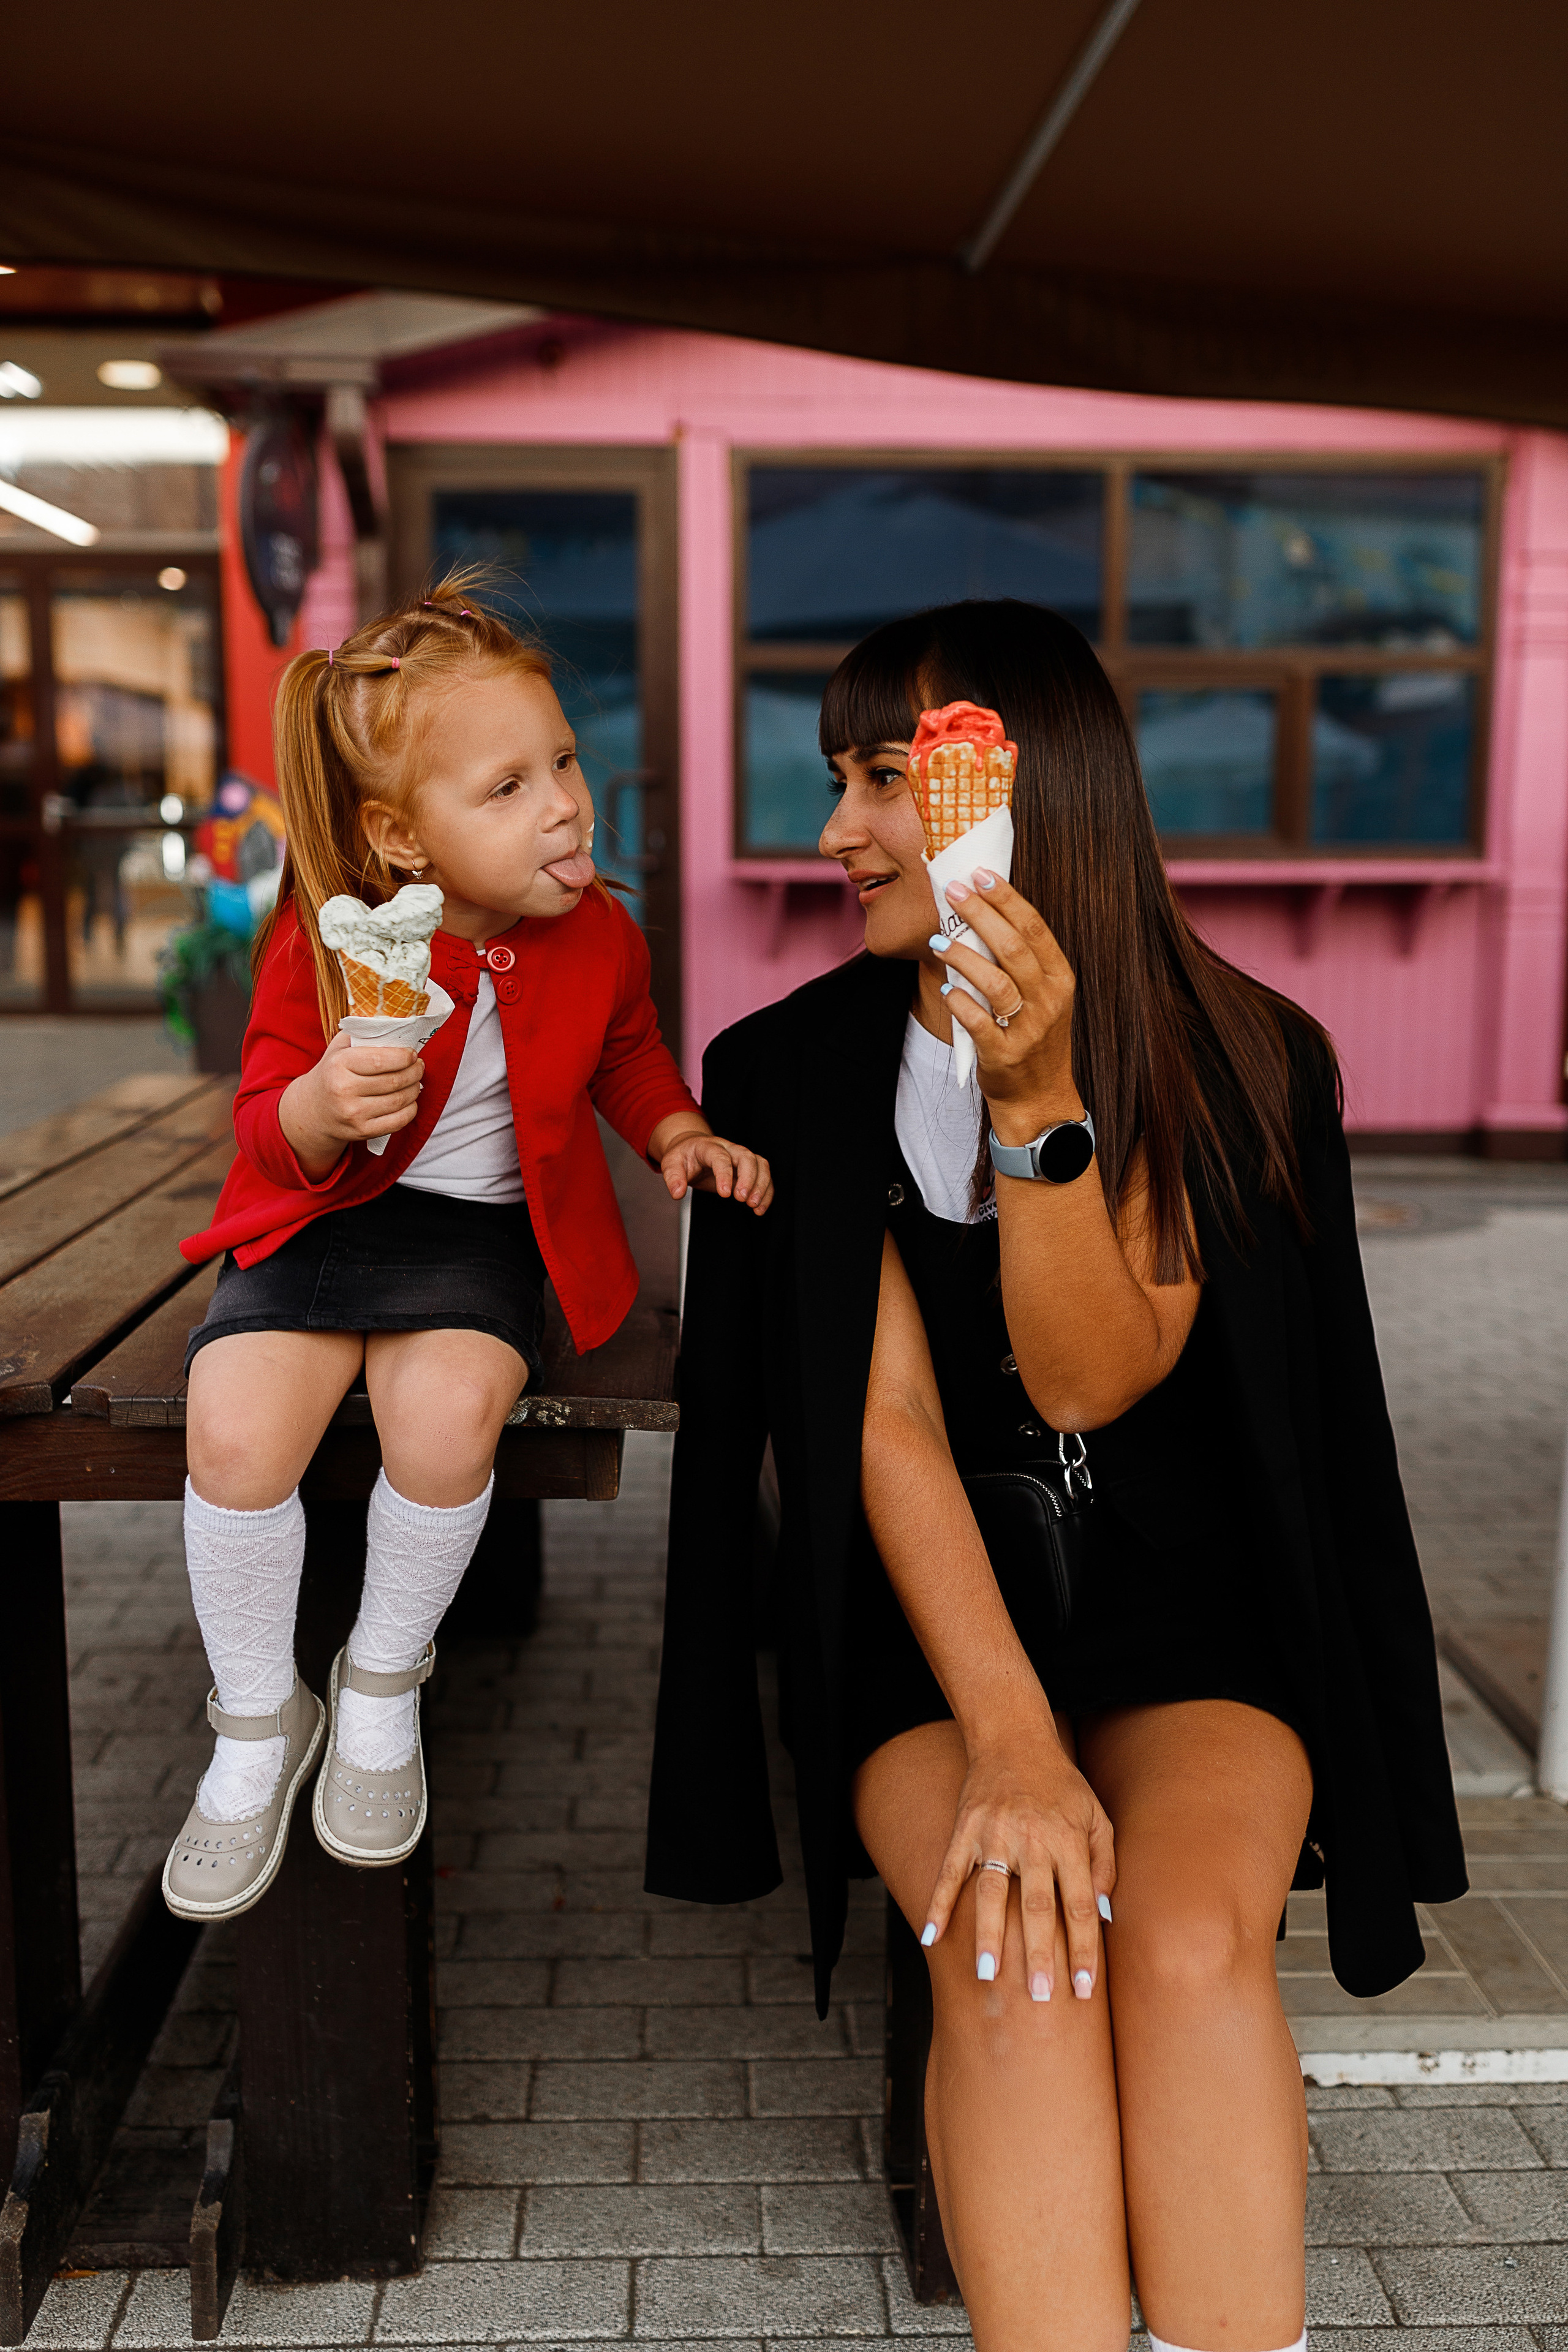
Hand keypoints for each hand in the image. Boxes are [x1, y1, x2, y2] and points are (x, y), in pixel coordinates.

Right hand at [280, 1032, 424, 1175]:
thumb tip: (394, 1026)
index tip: (412, 1054)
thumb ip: (361, 1034)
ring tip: (416, 1081)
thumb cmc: (332, 1074)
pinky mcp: (362, 1132)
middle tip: (419, 1066)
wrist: (313, 1110)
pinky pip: (398, 1121)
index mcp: (339, 1065)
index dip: (404, 1057)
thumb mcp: (338, 1048)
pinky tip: (410, 1101)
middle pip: (394, 1080)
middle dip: (414, 1072)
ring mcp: (353, 1114)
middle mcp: (344, 1090)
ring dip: (415, 1089)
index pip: (380, 1060)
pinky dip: (411, 1109)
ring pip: (400, 1100)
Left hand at [654, 1121, 773, 1214]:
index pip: (720, 1157)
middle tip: (743, 1199)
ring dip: (761, 1185)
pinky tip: (760, 1208)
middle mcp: (728, 1149)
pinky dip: (766, 1191)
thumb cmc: (684, 1156)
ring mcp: (740, 1157)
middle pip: (746, 1157)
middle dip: (749, 1179)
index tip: (725, 1194)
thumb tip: (677, 1193)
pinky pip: (764, 1175)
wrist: (692, 1147)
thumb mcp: (671, 1163)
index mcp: (708, 1146)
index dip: (724, 1174)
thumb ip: (673, 1177)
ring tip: (754, 1206)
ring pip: (760, 1164)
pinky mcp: (748, 1168)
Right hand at [922, 1720, 1114, 2002]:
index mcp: (1069, 1840)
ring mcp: (995, 1834)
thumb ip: (1105, 1866)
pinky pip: (949, 1871)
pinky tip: (931, 1937)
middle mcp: (1033, 1839)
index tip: (1084, 1988)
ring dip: (989, 1936)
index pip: (1079, 1904)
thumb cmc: (1063, 1785)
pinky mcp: (965, 1828)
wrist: (1015, 1737)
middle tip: (1041, 1997)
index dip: (1083, 1948)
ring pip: (991, 1893)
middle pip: (1037, 1906)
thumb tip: (1105, 1917)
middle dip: (1040, 1954)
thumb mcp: (1097, 1817)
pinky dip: (938, 1904)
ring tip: (986, 1977)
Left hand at [935, 870, 1081, 1141]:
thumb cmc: (1032, 1036)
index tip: (980, 874)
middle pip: (1014, 948)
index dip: (1006, 898)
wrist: (1039, 1097)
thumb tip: (979, 912)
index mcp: (1059, 978)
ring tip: (938, 941)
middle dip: (981, 915)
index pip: (1034, 928)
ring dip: (964, 957)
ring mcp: (1029, 1029)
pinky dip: (962, 1004)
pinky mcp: (1005, 1055)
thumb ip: (1018, 960)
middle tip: (952, 892)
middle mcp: (1049, 1000)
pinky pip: (980, 1024)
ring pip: (996, 983)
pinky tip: (947, 990)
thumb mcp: (1040, 995)